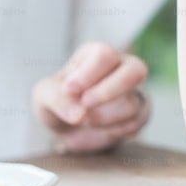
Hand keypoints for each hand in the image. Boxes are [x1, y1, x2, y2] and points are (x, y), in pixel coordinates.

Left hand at [32, 42, 149, 152]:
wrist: (69, 129)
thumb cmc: (58, 102)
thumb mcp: (43, 96)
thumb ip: (56, 99)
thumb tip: (80, 114)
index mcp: (96, 54)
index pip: (105, 55)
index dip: (89, 74)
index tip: (70, 90)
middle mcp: (121, 67)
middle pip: (135, 70)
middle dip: (109, 91)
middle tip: (85, 105)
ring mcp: (135, 90)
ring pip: (132, 103)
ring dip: (104, 117)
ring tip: (86, 119)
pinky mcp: (141, 112)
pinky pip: (135, 123)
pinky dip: (112, 130)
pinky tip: (100, 127)